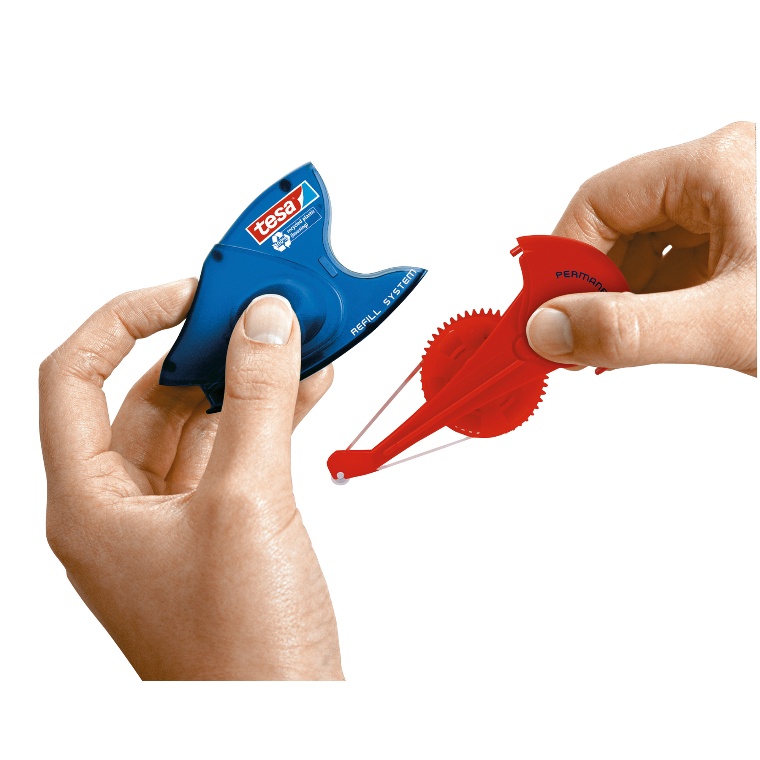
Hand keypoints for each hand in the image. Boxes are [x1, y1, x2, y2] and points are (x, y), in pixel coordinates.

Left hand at [40, 281, 342, 679]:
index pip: (73, 378)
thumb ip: (255, 403)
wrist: (287, 723)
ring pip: (202, 422)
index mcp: (91, 505)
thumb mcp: (246, 505)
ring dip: (247, 378)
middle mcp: (124, 508)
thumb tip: (264, 326)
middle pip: (147, 395)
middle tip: (255, 309)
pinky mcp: (223, 529)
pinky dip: (271, 414)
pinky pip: (239, 451)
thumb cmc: (241, 651)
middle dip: (203, 345)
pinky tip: (308, 388)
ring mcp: (176, 519)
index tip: (185, 293)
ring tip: (293, 339)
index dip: (122, 321)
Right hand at [526, 122, 756, 374]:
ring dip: (613, 301)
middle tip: (564, 336)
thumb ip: (631, 329)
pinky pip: (669, 270)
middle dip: (586, 287)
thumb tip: (551, 330)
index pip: (598, 202)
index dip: (560, 261)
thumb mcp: (728, 322)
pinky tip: (634, 338)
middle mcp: (720, 178)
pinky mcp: (739, 247)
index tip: (541, 313)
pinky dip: (643, 307)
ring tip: (600, 346)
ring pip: (640, 250)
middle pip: (615, 226)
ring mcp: (731, 211)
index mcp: (716, 167)